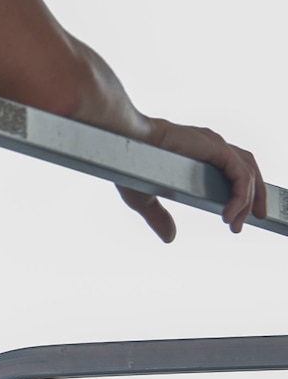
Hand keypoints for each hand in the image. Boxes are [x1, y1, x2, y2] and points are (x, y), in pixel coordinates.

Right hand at [121, 118, 263, 240]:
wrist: (122, 142)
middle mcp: (211, 145)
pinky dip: (241, 198)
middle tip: (254, 219)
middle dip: (256, 195)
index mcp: (197, 150)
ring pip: (249, 173)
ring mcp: (215, 145)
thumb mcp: (145, 198)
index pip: (231, 167)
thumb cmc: (128, 163)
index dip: (240, 190)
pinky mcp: (217, 149)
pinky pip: (241, 177)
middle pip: (247, 168)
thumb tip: (170, 237)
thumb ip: (159, 216)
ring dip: (252, 199)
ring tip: (243, 221)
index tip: (236, 213)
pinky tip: (230, 214)